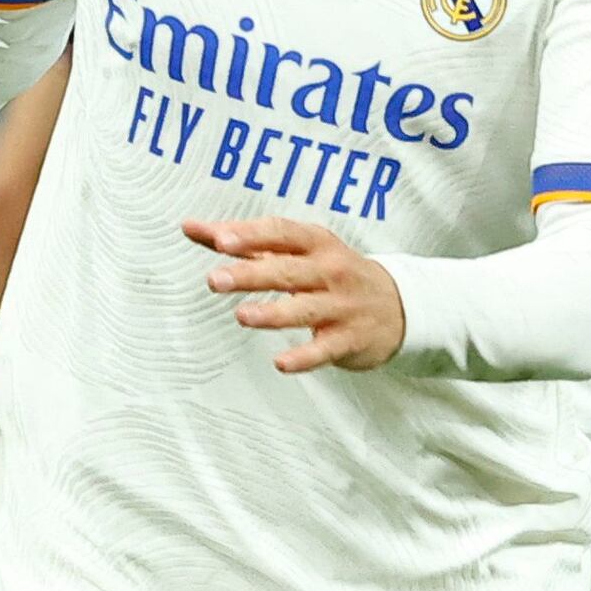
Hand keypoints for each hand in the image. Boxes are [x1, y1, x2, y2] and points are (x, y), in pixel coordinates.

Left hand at [187, 213, 407, 370]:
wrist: (399, 307)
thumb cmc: (334, 273)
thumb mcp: (298, 249)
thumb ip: (243, 240)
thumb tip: (191, 227)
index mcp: (316, 244)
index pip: (281, 234)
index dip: (251, 236)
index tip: (220, 239)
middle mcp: (330, 272)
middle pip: (288, 271)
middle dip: (252, 274)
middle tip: (216, 280)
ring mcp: (341, 306)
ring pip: (305, 309)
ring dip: (274, 313)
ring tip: (243, 316)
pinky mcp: (348, 339)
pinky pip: (324, 349)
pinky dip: (304, 357)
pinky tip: (281, 362)